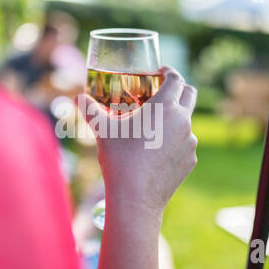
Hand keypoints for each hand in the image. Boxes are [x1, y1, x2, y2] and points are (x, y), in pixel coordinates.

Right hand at [77, 66, 197, 213]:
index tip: (161, 72)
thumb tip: (78, 98)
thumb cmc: (119, 159)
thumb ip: (90, 110)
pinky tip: (158, 150)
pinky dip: (175, 140)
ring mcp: (190, 142)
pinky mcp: (190, 160)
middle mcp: (183, 121)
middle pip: (190, 94)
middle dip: (179, 89)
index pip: (176, 79)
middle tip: (163, 92)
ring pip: (187, 121)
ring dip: (175, 117)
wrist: (136, 197)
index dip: (169, 72)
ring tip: (155, 126)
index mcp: (165, 107)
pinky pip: (185, 143)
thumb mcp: (102, 131)